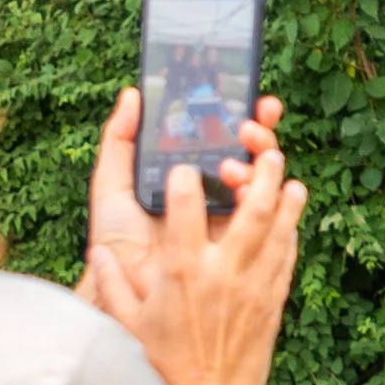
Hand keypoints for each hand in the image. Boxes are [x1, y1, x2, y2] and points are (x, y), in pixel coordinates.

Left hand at [75, 87, 283, 305]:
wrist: (122, 289)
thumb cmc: (117, 238)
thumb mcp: (113, 185)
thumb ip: (119, 140)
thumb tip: (133, 94)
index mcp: (191, 172)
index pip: (224, 136)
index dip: (241, 113)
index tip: (248, 97)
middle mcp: (218, 190)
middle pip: (254, 152)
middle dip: (261, 132)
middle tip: (248, 127)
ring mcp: (236, 216)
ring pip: (265, 179)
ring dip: (260, 162)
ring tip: (232, 168)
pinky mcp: (246, 243)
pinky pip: (271, 215)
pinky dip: (271, 197)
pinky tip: (251, 188)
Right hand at [87, 139, 308, 384]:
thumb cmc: (163, 365)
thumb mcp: (127, 325)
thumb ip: (112, 285)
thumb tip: (99, 254)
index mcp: (182, 274)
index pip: (185, 213)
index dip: (188, 183)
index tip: (188, 165)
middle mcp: (222, 274)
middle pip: (249, 212)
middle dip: (260, 177)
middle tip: (267, 151)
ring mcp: (253, 287)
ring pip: (277, 232)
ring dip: (286, 201)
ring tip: (290, 177)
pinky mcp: (272, 302)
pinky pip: (286, 259)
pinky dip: (291, 235)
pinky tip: (292, 218)